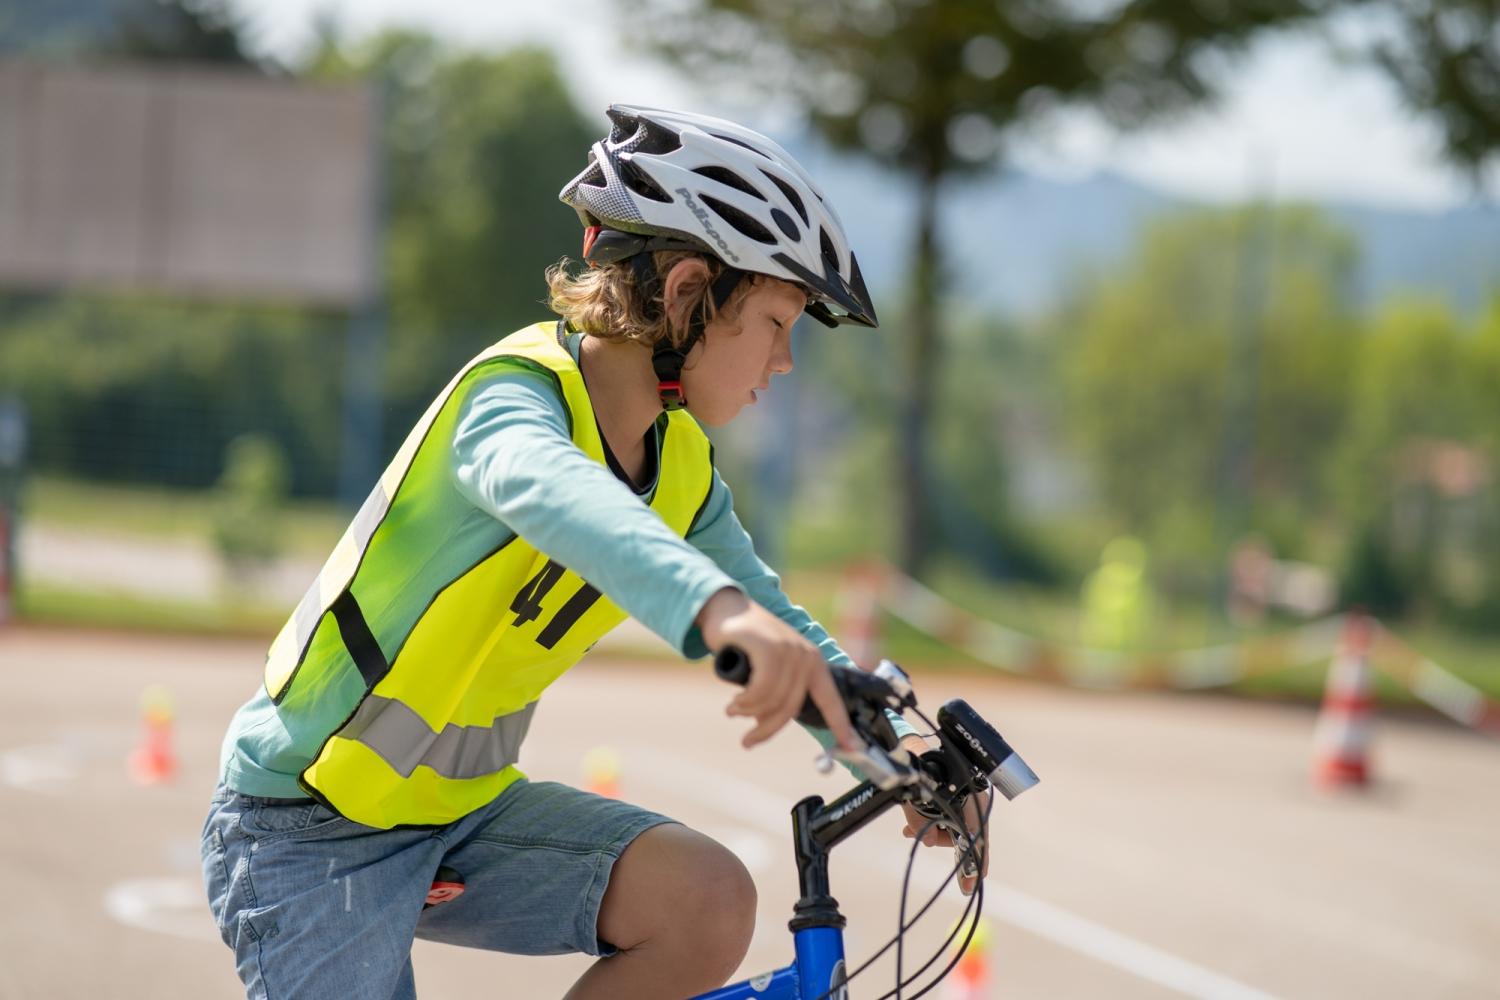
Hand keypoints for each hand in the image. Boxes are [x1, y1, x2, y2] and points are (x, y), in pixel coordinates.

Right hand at [697, 588, 857, 750]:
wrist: (726, 609)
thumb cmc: (746, 643)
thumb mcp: (769, 668)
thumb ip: (776, 691)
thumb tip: (767, 724)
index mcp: (813, 663)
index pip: (832, 700)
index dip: (841, 726)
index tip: (852, 749)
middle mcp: (806, 656)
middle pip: (791, 708)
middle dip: (767, 730)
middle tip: (747, 742)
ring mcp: (789, 650)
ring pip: (773, 700)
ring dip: (749, 713)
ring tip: (733, 711)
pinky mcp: (769, 648)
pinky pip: (761, 689)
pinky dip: (745, 702)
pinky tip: (734, 703)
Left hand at [897, 735, 990, 895]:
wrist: (914, 749)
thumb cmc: (918, 771)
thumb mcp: (913, 799)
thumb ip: (919, 822)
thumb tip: (925, 841)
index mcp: (971, 797)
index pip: (976, 838)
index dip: (974, 864)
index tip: (970, 885)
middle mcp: (975, 798)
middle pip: (964, 835)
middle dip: (941, 841)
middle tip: (931, 853)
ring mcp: (969, 799)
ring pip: (953, 828)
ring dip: (932, 830)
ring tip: (908, 828)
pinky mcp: (960, 799)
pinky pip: (950, 819)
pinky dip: (933, 824)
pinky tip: (912, 828)